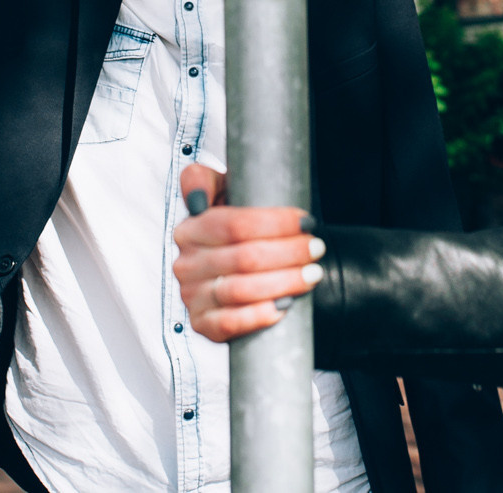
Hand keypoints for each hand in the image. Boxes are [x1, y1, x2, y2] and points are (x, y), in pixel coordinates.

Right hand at [173, 163, 324, 342]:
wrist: (234, 266)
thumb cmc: (233, 225)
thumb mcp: (218, 192)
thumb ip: (201, 179)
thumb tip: (195, 200)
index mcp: (189, 229)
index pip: (234, 225)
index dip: (276, 223)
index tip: (307, 222)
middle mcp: (185, 263)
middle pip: (245, 258)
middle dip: (289, 253)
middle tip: (317, 248)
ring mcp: (191, 295)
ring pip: (241, 290)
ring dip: (284, 282)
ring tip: (312, 274)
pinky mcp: (202, 323)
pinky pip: (229, 323)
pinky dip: (259, 315)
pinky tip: (285, 305)